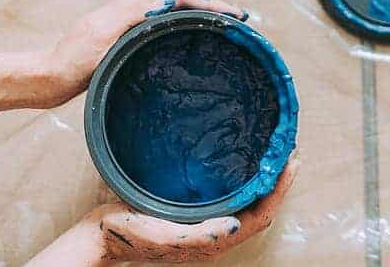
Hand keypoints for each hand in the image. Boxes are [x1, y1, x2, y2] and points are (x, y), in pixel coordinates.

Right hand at [24, 152, 299, 265]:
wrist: (97, 235)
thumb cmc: (127, 235)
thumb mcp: (161, 236)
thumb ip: (197, 235)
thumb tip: (235, 224)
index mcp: (214, 242)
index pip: (261, 216)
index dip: (280, 190)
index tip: (292, 160)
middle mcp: (217, 233)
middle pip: (260, 206)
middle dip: (278, 180)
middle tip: (289, 147)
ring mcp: (207, 223)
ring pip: (247, 199)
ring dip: (264, 177)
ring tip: (274, 150)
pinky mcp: (196, 211)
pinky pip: (230, 193)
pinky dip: (244, 176)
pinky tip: (243, 158)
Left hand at [46, 0, 246, 107]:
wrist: (49, 77)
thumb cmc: (74, 63)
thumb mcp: (105, 36)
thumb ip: (134, 16)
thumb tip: (171, 2)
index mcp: (130, 6)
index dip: (210, 4)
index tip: (233, 15)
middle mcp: (133, 9)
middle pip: (182, 0)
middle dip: (212, 7)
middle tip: (237, 20)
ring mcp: (131, 22)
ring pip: (176, 11)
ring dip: (202, 15)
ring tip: (224, 26)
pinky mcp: (129, 35)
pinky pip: (166, 23)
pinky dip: (188, 25)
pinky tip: (195, 38)